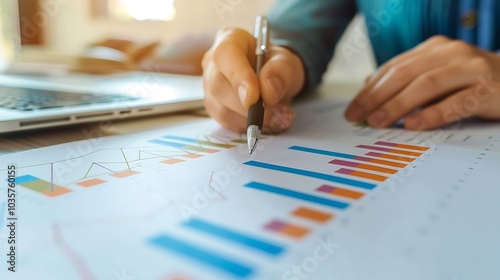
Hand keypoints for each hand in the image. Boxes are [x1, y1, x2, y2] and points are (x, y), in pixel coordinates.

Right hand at [202, 28, 304, 132]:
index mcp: (230, 40)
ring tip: (278, 118)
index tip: (254, 98)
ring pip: (221, 108)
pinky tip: (265, 122)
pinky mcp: (213, 107)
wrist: (271, 78)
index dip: (238, 77)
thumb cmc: (274, 64)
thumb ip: (281, 71)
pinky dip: (248, 126)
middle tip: (277, 114)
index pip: (226, 56)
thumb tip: (268, 92)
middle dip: (248, 106)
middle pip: (219, 86)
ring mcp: (209, 86)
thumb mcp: (286, 61)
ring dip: (251, 119)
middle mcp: (212, 62)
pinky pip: (226, 122)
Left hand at [345, 35, 499, 129]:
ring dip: (398, 104)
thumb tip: (368, 87)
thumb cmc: (472, 82)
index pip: (394, 67)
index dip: (370, 89)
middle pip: (405, 74)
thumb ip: (408, 79)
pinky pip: (457, 102)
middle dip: (376, 96)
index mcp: (435, 49)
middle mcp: (452, 53)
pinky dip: (433, 114)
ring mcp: (471, 69)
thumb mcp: (438, 76)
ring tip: (377, 121)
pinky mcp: (489, 90)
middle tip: (357, 116)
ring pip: (426, 85)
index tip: (352, 109)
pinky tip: (413, 124)